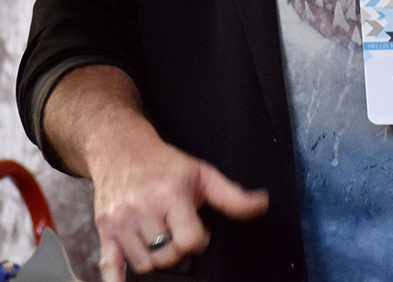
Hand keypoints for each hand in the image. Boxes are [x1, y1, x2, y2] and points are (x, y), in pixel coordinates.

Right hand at [88, 134, 267, 280]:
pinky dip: (116, 279)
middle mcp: (143, 210)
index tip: (199, 232)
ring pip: (144, 263)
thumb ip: (232, 195)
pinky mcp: (104, 231)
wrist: (122, 151)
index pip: (189, 240)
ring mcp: (121, 222)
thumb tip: (260, 204)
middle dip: (179, 250)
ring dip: (157, 258)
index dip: (200, 240)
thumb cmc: (164, 164)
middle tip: (179, 233)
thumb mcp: (204, 173)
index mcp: (170, 195)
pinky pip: (109, 266)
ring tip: (161, 238)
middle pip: (167, 255)